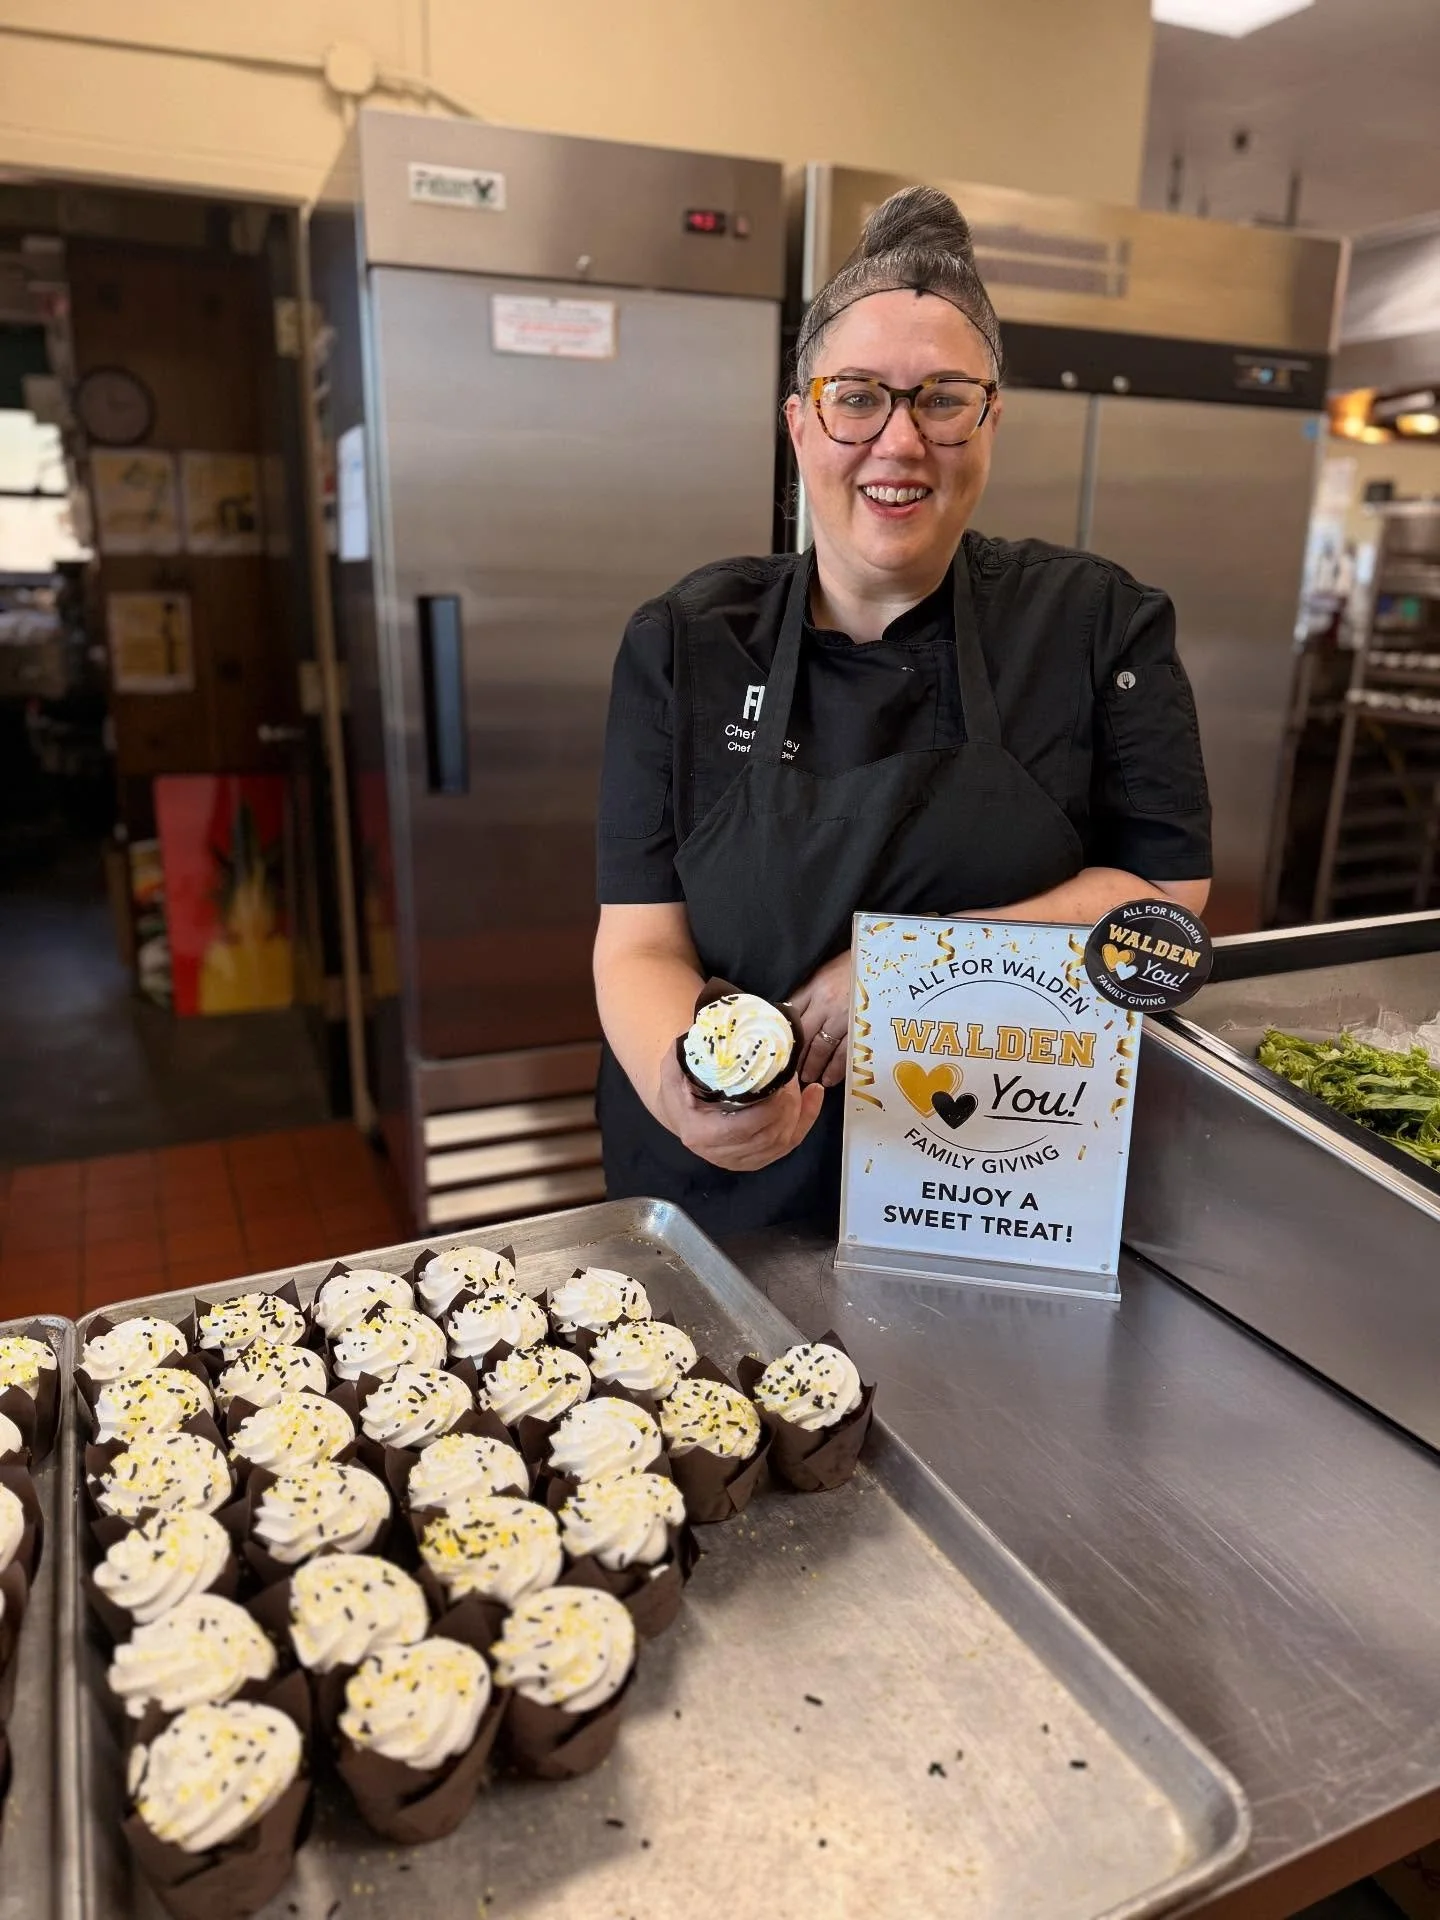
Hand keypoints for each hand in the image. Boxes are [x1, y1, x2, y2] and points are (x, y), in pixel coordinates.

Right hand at [654, 1045, 825, 1172]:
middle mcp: (720, 1153)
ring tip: (800, 1082)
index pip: (743, 1128)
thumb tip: (719, 1029)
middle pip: (768, 1136)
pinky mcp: (754, 1160)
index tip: (779, 1079)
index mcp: (700, 1132)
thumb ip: (694, 1050)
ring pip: (782, 1142)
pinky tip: (815, 1095)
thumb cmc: (679, 1082)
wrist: (678, 1108)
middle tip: (791, 1075)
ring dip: (798, 1111)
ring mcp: (739, 1160)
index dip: (769, 1108)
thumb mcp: (677, 1063)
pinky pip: (789, 1144)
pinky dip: (807, 1119)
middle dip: (788, 1105)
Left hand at [787, 949, 851, 1088]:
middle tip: (791, 1075)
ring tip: (810, 1078)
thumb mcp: (826, 972)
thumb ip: (809, 992)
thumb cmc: (856, 965)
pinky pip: (845, 1053)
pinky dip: (836, 1069)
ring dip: (814, 1067)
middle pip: (804, 1037)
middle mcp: (826, 1004)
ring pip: (822, 1049)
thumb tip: (790, 1013)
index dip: (785, 1037)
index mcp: (814, 988)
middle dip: (797, 1058)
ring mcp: (845, 1017)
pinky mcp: (862, 1027)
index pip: (792, 1016)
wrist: (888, 960)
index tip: (780, 1051)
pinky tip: (830, 1078)